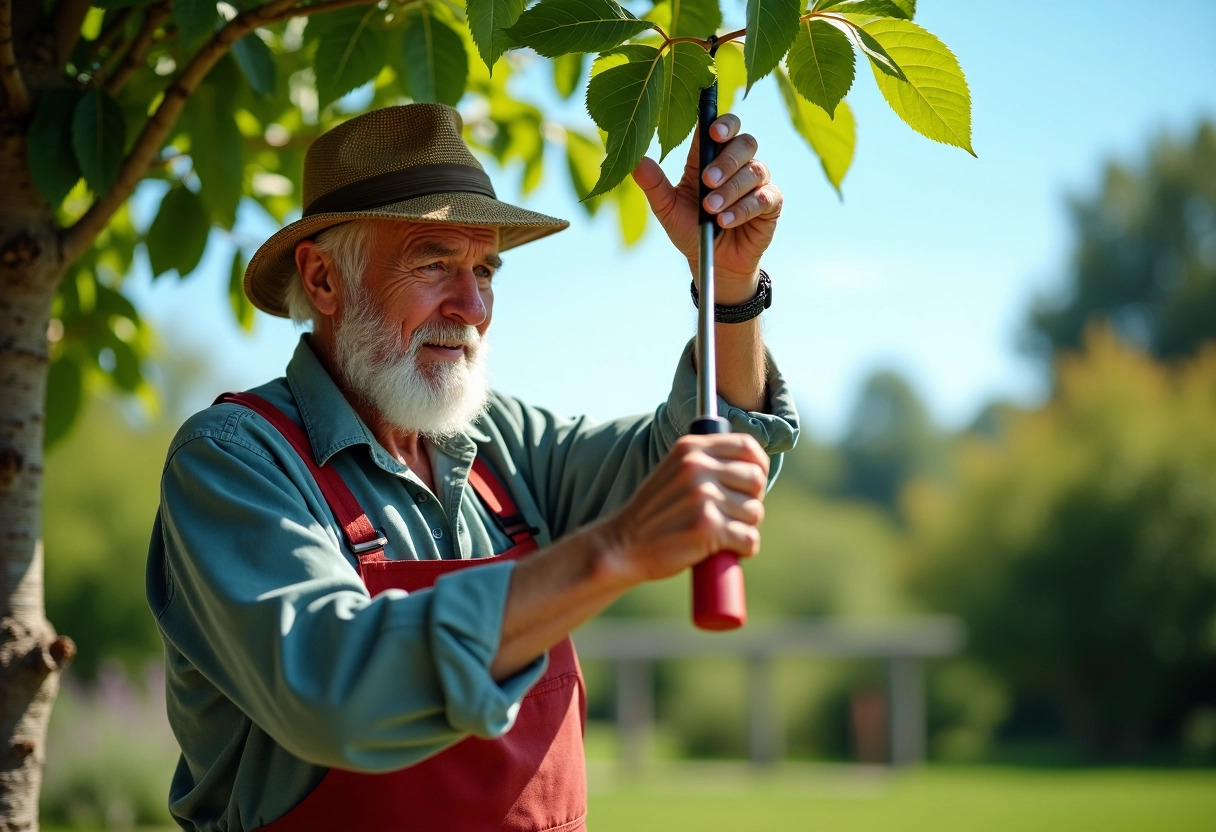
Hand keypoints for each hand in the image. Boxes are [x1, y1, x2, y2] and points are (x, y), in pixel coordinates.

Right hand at [599, 434, 768, 585]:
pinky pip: (749, 539)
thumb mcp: (674, 472)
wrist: (622, 546)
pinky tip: (725, 549)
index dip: (759, 466)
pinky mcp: (707, 527)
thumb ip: (706, 462)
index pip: (748, 446)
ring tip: (721, 533)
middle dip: (751, 501)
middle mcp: (697, 467)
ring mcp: (703, 496)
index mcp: (691, 449)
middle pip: (756, 480)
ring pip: (755, 513)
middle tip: (731, 515)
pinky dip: (743, 550)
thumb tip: (753, 467)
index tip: (752, 485)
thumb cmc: (654, 514)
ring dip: (745, 528)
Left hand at [631, 114, 782, 302]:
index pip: (721, 128)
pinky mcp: (770, 204)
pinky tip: (727, 221)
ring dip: (732, 189)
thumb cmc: (690, 230)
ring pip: (755, 170)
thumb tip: (635, 162)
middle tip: (708, 181)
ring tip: (712, 210)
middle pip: (744, 143)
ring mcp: (756, 183)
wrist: (712, 263)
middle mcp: (737, 164)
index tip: (713, 132)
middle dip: (726, 160)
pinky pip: (765, 197)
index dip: (722, 124)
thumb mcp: (668, 209)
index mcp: (709, 158)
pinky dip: (744, 209)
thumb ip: (654, 185)